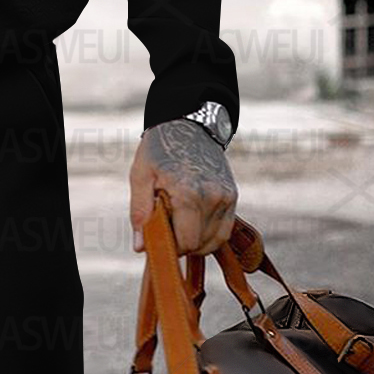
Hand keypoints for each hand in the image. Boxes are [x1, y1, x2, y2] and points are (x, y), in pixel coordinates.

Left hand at [130, 120, 237, 257]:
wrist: (187, 125)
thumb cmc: (160, 150)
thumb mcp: (140, 176)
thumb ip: (140, 213)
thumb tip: (140, 247)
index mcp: (189, 193)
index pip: (186, 242)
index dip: (170, 247)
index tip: (157, 236)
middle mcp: (213, 197)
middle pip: (200, 245)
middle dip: (181, 244)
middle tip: (166, 225)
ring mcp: (226, 197)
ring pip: (214, 241)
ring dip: (196, 241)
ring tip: (179, 223)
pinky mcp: (233, 196)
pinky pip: (224, 230)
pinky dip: (209, 235)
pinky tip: (193, 224)